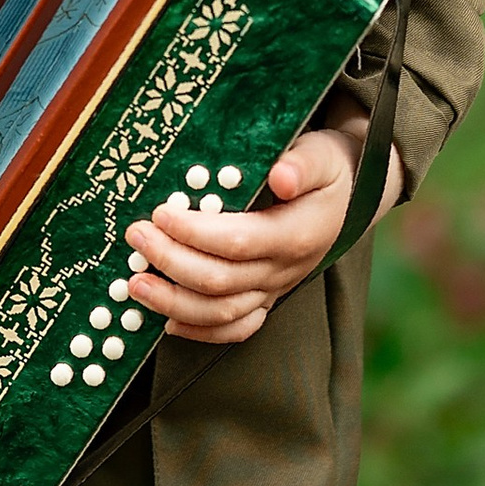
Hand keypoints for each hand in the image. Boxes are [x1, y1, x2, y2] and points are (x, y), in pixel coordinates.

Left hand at [123, 125, 362, 347]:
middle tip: (137, 235)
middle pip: (220, 281)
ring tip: (135, 283)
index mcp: (297, 234)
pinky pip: (235, 329)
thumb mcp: (322, 154)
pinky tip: (165, 322)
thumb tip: (281, 176)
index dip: (194, 233)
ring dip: (173, 302)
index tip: (160, 212)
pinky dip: (199, 331)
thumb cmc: (327, 169)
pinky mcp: (266, 299)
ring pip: (221, 313)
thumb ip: (303, 164)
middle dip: (170, 261)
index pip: (238, 242)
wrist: (348, 196)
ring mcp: (275, 289)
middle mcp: (285, 270)